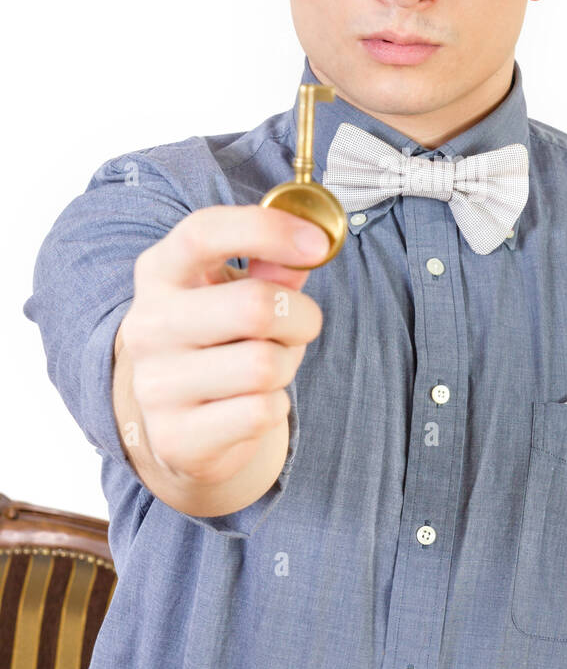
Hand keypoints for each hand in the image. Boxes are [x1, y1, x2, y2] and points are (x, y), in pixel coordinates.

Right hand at [117, 204, 327, 489]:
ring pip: (264, 365)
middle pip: (255, 305)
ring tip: (268, 369)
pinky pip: (261, 412)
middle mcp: (147, 325)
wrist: (186, 428)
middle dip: (301, 318)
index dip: (268, 231)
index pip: (203, 233)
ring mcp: (155, 384)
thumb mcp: (241, 292)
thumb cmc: (224, 341)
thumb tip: (307, 249)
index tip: (318, 244)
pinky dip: (275, 407)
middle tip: (300, 326)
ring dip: (287, 366)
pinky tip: (251, 406)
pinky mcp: (175, 437)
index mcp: (158, 272)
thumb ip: (273, 268)